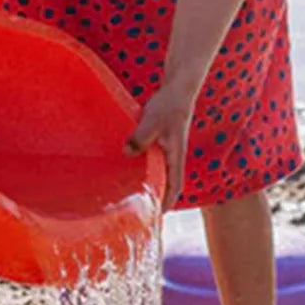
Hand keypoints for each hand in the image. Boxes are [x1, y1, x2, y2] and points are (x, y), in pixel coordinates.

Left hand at [125, 82, 195, 207]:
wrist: (178, 89)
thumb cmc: (168, 105)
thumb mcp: (152, 121)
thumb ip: (140, 138)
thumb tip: (127, 153)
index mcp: (175, 155)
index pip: (175, 185)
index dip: (169, 201)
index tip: (159, 215)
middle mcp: (173, 155)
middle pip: (167, 182)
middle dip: (157, 197)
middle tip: (142, 211)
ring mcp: (167, 148)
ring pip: (159, 171)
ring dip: (150, 183)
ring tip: (133, 194)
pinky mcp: (160, 140)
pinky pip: (152, 159)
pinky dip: (144, 168)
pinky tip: (129, 167)